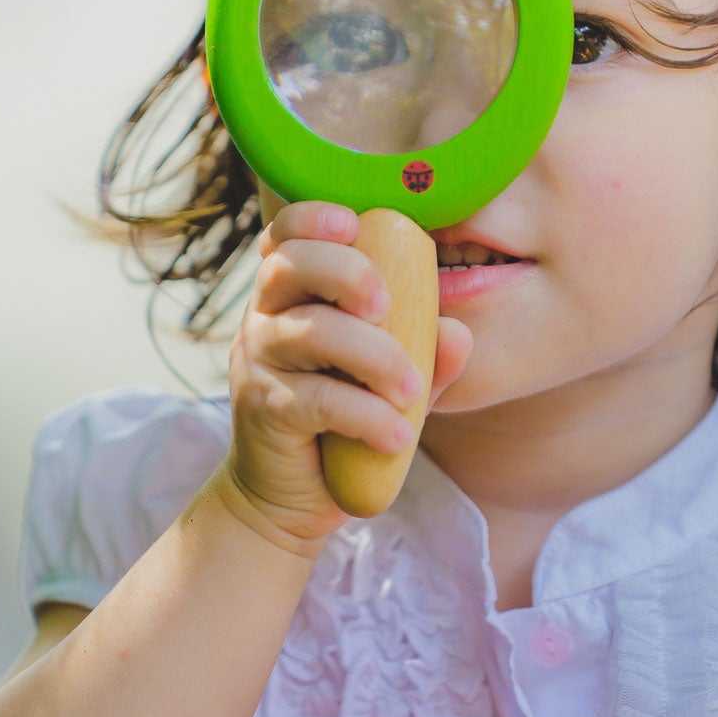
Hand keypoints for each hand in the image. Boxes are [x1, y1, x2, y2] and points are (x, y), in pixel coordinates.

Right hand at [216, 200, 471, 547]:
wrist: (292, 497)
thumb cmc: (344, 421)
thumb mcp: (391, 382)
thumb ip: (426, 354)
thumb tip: (460, 334)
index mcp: (293, 293)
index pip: (288, 235)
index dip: (313, 219)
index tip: (353, 224)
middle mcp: (266, 317)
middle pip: (290, 265)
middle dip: (347, 272)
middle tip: (388, 306)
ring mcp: (258, 362)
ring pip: (310, 332)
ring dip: (374, 356)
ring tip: (412, 392)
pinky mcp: (264, 411)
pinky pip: (318, 399)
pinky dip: (367, 415)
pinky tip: (398, 436)